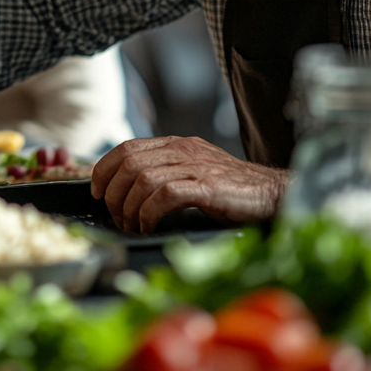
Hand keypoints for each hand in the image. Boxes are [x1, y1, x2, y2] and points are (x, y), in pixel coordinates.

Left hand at [91, 136, 286, 233]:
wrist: (274, 193)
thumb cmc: (233, 189)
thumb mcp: (195, 171)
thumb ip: (166, 172)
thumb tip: (127, 190)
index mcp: (176, 144)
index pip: (126, 148)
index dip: (103, 169)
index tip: (96, 192)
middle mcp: (183, 149)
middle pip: (128, 163)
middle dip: (113, 194)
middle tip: (116, 217)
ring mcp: (195, 166)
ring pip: (142, 179)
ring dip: (128, 207)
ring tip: (132, 226)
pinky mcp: (207, 186)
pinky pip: (165, 195)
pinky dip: (149, 213)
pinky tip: (149, 227)